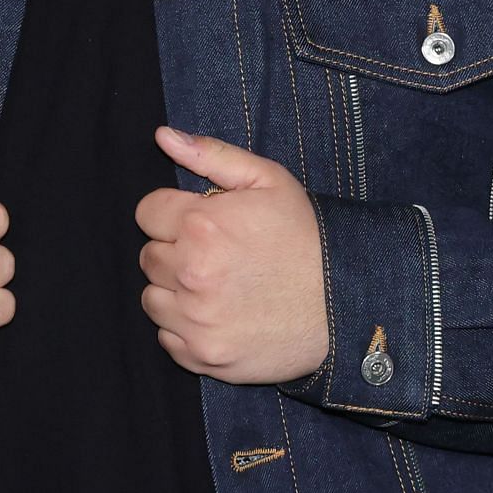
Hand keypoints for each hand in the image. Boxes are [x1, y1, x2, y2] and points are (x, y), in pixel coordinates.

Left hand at [136, 127, 328, 384]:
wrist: (345, 302)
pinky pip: (167, 338)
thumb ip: (211, 155)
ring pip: (152, 299)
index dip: (174, 214)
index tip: (200, 222)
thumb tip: (163, 136)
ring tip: (217, 286)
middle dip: (175, 251)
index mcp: (201, 225)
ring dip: (175, 291)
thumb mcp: (268, 180)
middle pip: (149, 256)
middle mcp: (191, 274)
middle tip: (215, 255)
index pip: (147, 213)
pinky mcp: (204, 357)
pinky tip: (219, 315)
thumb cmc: (305, 236)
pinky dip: (185, 328)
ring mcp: (196, 320)